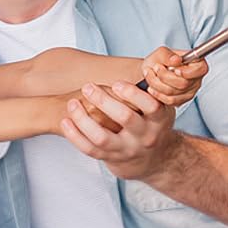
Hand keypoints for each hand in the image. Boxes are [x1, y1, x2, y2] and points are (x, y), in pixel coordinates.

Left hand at [62, 80, 179, 180]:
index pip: (151, 106)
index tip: (116, 83)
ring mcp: (126, 150)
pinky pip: (89, 149)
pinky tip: (66, 121)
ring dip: (84, 119)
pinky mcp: (110, 158)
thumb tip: (141, 68)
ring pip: (102, 137)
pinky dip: (75, 135)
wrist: (152, 159)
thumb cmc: (151, 123)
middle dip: (104, 101)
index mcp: (158, 120)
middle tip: (87, 87)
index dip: (132, 94)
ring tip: (72, 103)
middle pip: (125, 118)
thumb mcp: (161, 108)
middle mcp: (144, 137)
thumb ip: (149, 91)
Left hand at [140, 46, 206, 106]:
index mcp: (197, 63)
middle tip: (156, 68)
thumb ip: (168, 55)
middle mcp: (196, 78)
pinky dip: (158, 93)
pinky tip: (152, 87)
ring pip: (174, 93)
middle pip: (183, 83)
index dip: (187, 72)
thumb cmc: (159, 61)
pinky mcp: (181, 101)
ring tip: (151, 74)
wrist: (151, 73)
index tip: (175, 70)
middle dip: (165, 76)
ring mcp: (190, 91)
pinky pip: (170, 100)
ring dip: (157, 84)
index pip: (201, 69)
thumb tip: (176, 60)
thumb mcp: (161, 53)